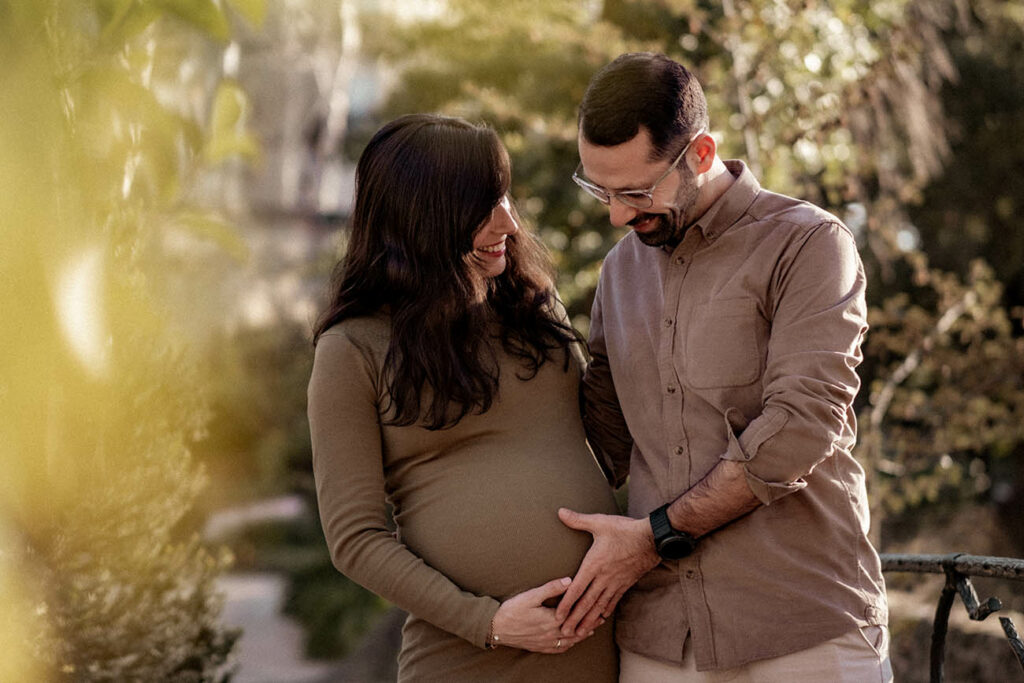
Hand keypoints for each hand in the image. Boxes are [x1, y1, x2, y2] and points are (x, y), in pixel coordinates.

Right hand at [491, 577, 595, 653]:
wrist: (496, 628)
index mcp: (552, 620)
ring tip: (592, 629)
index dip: (589, 611)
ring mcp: (546, 642)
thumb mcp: (531, 595)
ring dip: (582, 635)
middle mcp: (552, 634)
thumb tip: (570, 581)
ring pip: (570, 641)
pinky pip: (559, 649)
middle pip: (577, 630)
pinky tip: (572, 642)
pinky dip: (569, 645)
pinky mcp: (540, 647)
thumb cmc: (512, 610)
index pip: (576, 616)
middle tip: (602, 617)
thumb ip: (552, 588)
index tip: (600, 606)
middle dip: (590, 624)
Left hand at [555, 509, 659, 636]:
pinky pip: (613, 601)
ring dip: (588, 620)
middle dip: (574, 619)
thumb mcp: (600, 522)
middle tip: (564, 632)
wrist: (652, 538)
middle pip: (586, 602)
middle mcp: (604, 577)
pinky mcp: (625, 584)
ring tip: (580, 633)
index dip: (566, 603)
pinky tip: (601, 619)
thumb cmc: (625, 530)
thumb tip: (560, 512)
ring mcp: (615, 582)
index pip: (577, 588)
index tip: (557, 615)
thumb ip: (578, 520)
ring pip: (599, 606)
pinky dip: (605, 611)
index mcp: (594, 564)